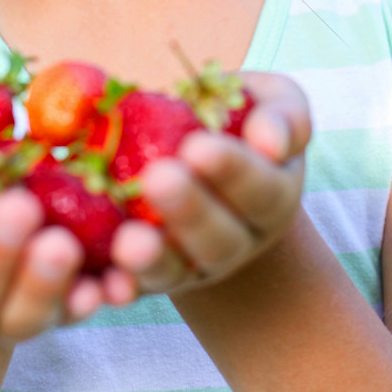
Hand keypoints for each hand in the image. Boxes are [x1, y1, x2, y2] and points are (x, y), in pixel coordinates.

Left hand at [109, 71, 309, 296]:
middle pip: (218, 239)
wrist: (203, 161)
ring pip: (176, 270)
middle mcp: (236, 240)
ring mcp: (193, 264)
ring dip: (153, 258)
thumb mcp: (274, 105)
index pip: (261, 189)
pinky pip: (134, 285)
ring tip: (129, 240)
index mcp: (272, 197)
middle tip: (159, 178)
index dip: (233, 170)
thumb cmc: (240, 122)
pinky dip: (120, 284)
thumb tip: (270, 141)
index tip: (198, 146)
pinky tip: (107, 281)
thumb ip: (284, 117)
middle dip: (189, 210)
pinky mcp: (152, 274)